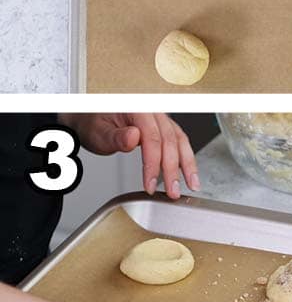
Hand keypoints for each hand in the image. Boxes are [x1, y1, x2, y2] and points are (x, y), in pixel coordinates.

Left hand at [61, 113, 197, 198]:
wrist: (89, 117)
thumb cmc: (92, 124)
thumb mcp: (97, 132)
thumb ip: (115, 136)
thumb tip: (134, 137)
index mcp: (137, 109)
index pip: (152, 139)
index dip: (154, 164)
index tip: (151, 184)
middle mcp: (153, 112)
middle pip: (170, 141)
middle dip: (174, 170)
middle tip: (173, 192)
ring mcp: (160, 119)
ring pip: (180, 141)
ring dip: (188, 164)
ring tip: (192, 184)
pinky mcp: (163, 127)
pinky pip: (179, 141)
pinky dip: (185, 157)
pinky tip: (188, 172)